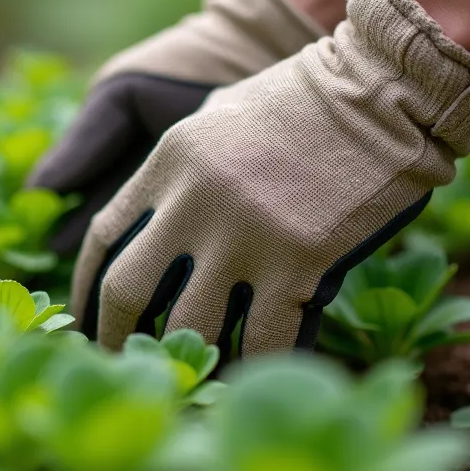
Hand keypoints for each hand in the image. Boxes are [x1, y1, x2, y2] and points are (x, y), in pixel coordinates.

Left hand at [70, 0, 469, 357]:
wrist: (382, 88)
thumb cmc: (308, 98)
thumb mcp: (220, 115)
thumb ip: (182, 167)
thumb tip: (161, 215)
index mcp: (169, 161)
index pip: (105, 233)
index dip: (87, 284)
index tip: (87, 313)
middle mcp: (193, 201)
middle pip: (128, 287)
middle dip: (114, 334)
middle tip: (117, 362)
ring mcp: (243, 233)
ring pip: (189, 323)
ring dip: (185, 359)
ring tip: (184, 382)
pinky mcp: (297, 259)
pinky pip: (262, 336)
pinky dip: (254, 365)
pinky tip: (250, 380)